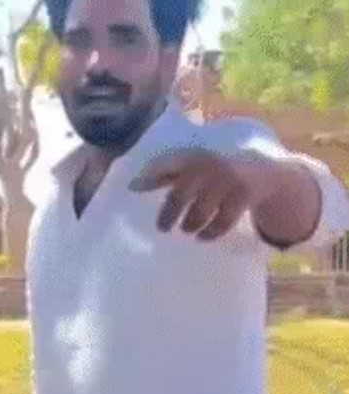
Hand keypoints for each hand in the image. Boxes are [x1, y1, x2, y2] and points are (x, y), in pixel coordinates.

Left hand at [128, 147, 280, 240]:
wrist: (262, 168)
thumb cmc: (213, 169)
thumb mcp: (192, 164)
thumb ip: (165, 173)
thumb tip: (131, 186)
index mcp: (192, 156)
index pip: (166, 164)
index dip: (148, 175)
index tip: (131, 189)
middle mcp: (208, 166)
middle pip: (181, 195)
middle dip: (169, 214)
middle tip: (161, 228)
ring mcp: (227, 180)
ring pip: (201, 211)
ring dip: (190, 224)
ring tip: (186, 229)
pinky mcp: (244, 196)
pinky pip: (223, 221)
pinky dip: (210, 232)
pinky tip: (202, 237)